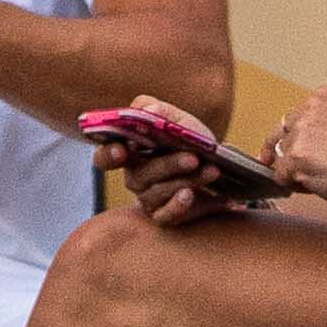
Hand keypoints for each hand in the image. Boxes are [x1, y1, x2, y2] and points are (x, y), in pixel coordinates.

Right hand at [90, 96, 259, 226]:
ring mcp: (148, 198)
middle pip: (138, 175)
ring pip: (156, 193)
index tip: (120, 151)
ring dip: (185, 180)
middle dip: (167, 165)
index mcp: (130, 151)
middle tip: (193, 158)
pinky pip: (164, 216)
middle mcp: (135, 177)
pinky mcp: (164, 215)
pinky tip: (191, 195)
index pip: (105, 157)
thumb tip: (148, 111)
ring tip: (211, 170)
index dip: (108, 155)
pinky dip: (177, 206)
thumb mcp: (181, 121)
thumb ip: (162, 111)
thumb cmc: (191, 141)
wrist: (221, 166)